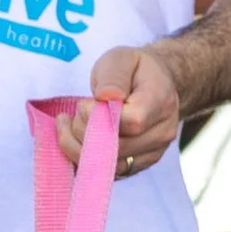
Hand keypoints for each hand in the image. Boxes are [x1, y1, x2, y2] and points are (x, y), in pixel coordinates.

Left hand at [62, 42, 183, 174]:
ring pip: (110, 166)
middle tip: (71, 114)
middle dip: (84, 132)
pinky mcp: (138, 165)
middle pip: (118, 147)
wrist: (156, 86)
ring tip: (68, 126)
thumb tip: (105, 97)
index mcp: (161, 101)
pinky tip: (75, 139)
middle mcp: (162, 132)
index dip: (100, 117)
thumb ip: (114, 76)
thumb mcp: (122, 58)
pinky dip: (84, 159)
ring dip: (79, 149)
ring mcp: (152, 153)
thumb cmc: (135, 70)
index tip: (83, 103)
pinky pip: (107, 173)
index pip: (133, 121)